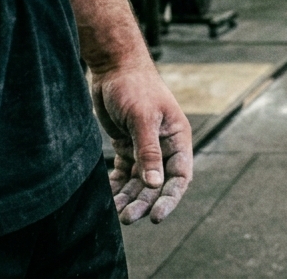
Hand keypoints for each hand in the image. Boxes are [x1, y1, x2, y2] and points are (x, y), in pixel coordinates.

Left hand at [92, 64, 192, 223]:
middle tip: (126, 218)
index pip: (180, 176)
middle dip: (144, 202)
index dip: (170, 198)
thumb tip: (155, 185)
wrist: (113, 67)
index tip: (156, 217)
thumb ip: (149, 152)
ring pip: (139, 182)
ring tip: (113, 213)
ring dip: (128, 197)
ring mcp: (144, 148)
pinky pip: (124, 173)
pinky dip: (116, 186)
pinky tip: (107, 198)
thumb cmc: (135, 87)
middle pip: (157, 184)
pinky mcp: (126, 146)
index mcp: (177, 139)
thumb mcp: (143, 119)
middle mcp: (164, 147)